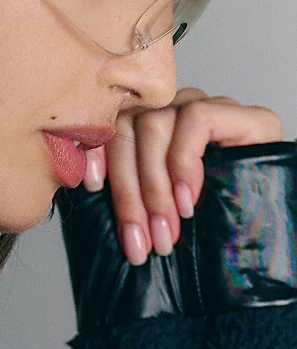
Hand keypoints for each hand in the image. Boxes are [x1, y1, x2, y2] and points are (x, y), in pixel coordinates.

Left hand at [81, 89, 286, 265]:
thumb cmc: (208, 231)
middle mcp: (177, 112)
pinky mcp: (241, 115)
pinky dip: (184, 163)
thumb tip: (81, 190)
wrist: (267, 239)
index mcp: (150, 130)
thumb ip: (125, 193)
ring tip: (166, 230)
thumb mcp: (154, 213)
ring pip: (154, 126)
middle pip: (129, 128)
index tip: (92, 189)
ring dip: (154, 188)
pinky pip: (195, 120)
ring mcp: (209, 109)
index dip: (98, 154)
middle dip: (128, 192)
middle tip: (138, 239)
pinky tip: (188, 200)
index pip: (112, 124)